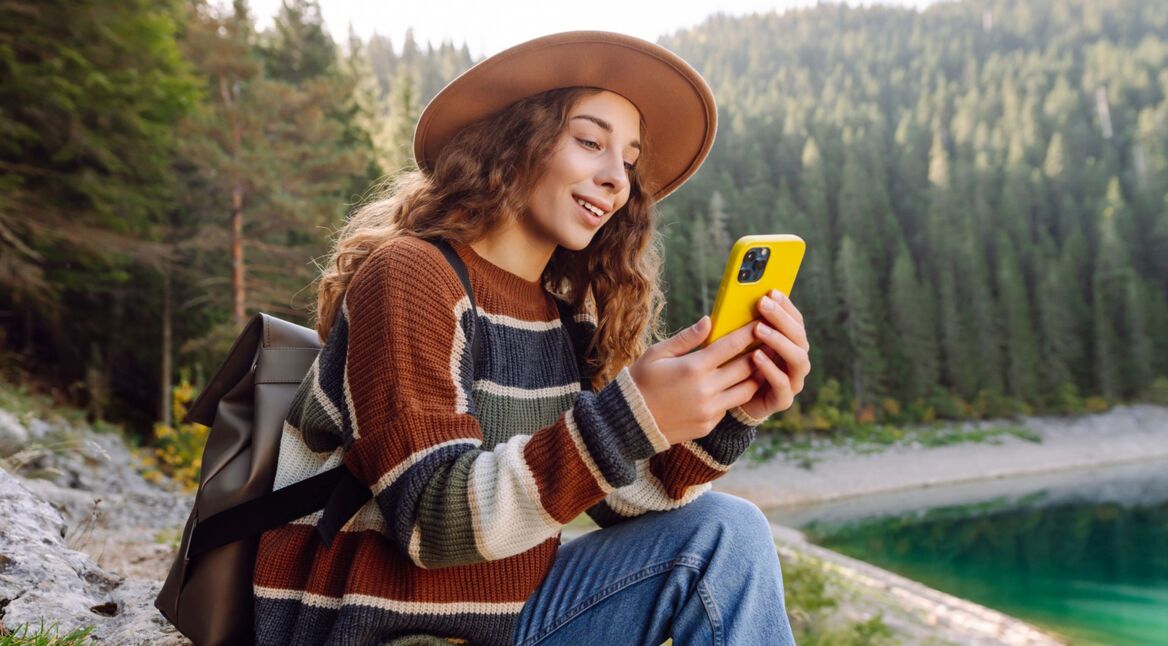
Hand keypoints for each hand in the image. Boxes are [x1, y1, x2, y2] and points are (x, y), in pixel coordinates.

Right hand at [628, 316, 759, 444]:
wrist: (630, 423)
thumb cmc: (641, 381)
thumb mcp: (657, 354)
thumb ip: (686, 338)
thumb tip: (708, 321)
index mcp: (693, 368)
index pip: (731, 345)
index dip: (749, 332)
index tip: (760, 322)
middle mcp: (706, 389)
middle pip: (746, 367)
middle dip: (761, 351)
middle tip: (771, 340)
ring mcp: (709, 409)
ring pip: (746, 389)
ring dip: (757, 375)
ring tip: (763, 362)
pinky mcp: (709, 424)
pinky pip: (731, 405)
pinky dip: (737, 393)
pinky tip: (740, 383)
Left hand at [739, 290, 810, 421]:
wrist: (732, 402)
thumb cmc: (736, 367)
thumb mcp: (739, 343)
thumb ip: (743, 325)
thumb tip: (736, 299)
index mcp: (790, 344)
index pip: (795, 320)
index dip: (786, 306)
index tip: (771, 291)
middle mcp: (796, 360)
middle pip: (799, 336)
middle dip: (782, 318)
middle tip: (763, 304)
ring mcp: (793, 380)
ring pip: (797, 358)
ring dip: (779, 341)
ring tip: (759, 329)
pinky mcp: (782, 400)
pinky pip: (782, 384)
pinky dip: (771, 369)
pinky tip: (756, 356)